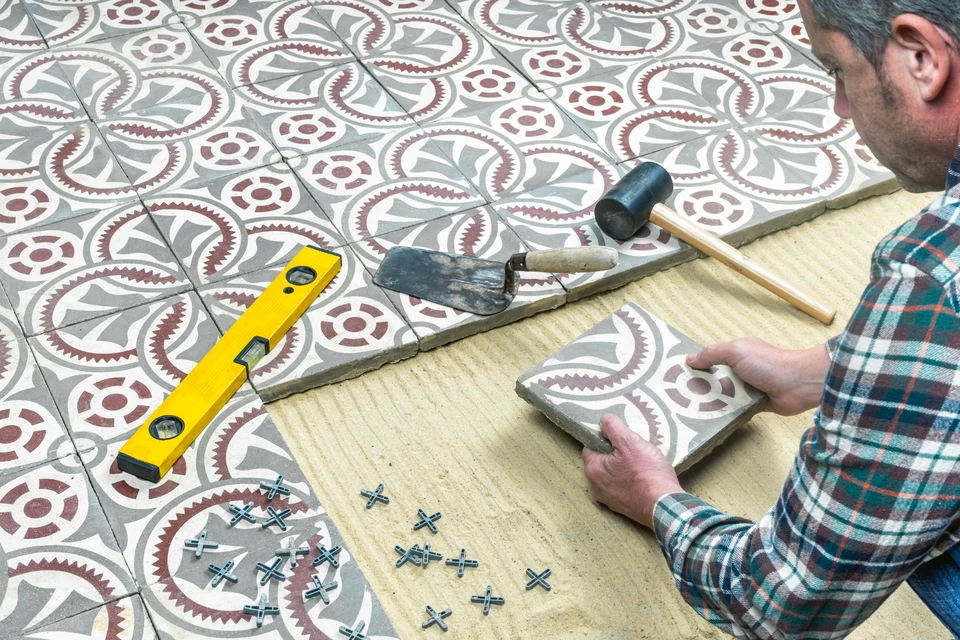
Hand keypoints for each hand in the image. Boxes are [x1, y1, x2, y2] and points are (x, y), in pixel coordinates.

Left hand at [582, 414, 681, 528]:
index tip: (621, 438)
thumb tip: (603, 420)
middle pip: (602, 461)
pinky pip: (623, 488)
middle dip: (616, 454)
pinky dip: (631, 482)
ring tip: (642, 464)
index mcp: (592, 470)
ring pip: (613, 475)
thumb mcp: (630, 441)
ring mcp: (609, 500)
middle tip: (635, 450)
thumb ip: (613, 427)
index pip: (590, 447)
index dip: (604, 439)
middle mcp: (596, 487)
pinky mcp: (623, 508)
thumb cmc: (647, 473)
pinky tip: (644, 478)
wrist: (664, 505)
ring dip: (624, 468)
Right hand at [685, 337, 829, 415]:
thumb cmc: (768, 363)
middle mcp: (741, 370)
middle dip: (700, 386)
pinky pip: (734, 409)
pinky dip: (725, 412)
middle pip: (714, 378)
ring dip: (712, 401)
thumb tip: (689, 359)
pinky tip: (709, 418)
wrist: (798, 385)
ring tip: (689, 410)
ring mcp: (747, 388)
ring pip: (722, 395)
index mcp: (737, 353)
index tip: (677, 374)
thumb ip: (712, 354)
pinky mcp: (753, 404)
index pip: (711, 358)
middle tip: (678, 396)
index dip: (696, 365)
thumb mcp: (736, 351)